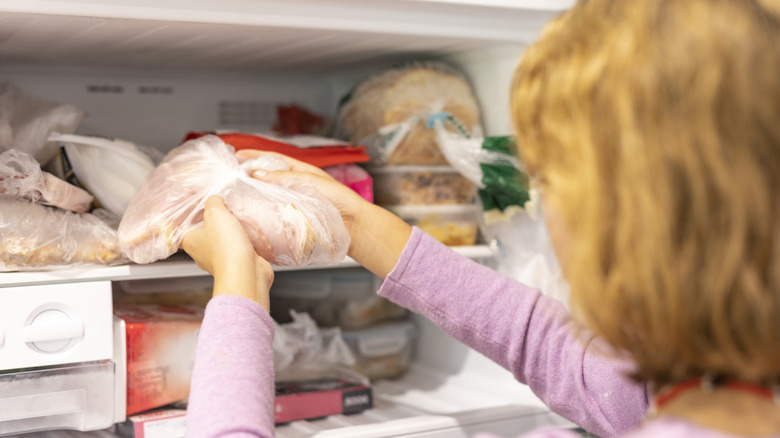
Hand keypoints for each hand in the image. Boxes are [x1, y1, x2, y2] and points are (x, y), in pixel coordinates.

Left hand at [181, 195, 272, 310]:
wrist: (246, 271)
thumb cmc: (226, 245)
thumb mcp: (216, 213)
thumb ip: (213, 202)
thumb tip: (216, 200)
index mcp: (189, 241)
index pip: (183, 226)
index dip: (190, 215)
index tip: (199, 206)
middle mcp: (201, 253)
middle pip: (205, 232)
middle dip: (215, 221)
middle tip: (225, 209)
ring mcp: (219, 260)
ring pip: (223, 240)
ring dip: (231, 231)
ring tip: (240, 219)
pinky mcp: (236, 264)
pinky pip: (238, 248)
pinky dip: (243, 241)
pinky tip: (250, 233)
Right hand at [236, 150, 411, 278]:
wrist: (353, 225)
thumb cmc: (339, 200)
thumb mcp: (309, 181)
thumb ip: (283, 176)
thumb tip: (256, 172)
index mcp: (300, 171)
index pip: (272, 159)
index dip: (254, 155)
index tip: (237, 154)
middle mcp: (294, 186)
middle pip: (266, 178)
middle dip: (248, 176)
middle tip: (230, 177)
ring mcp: (292, 203)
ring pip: (267, 197)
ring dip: (252, 195)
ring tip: (235, 195)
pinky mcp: (292, 220)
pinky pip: (273, 214)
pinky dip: (261, 214)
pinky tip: (250, 215)